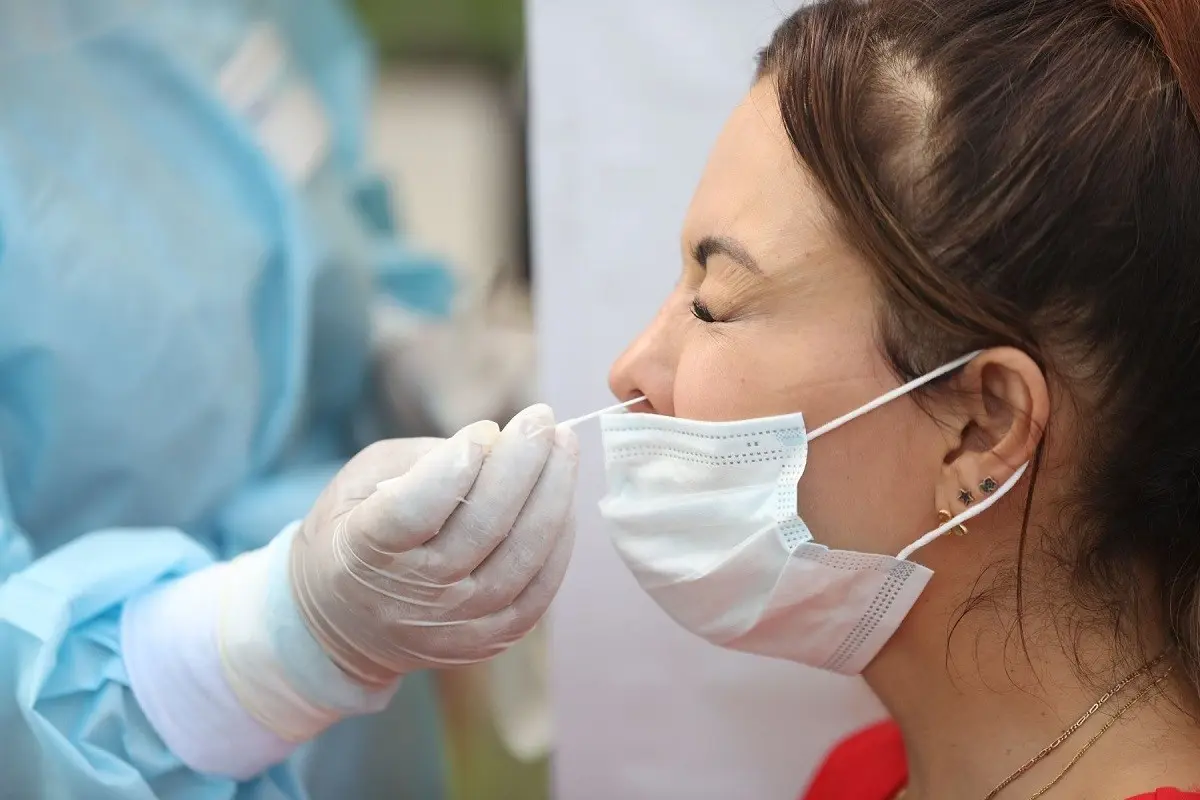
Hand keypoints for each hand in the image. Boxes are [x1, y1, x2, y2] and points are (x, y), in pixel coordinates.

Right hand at [289, 404, 577, 686]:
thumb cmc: (355, 532)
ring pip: (522, 554)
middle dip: (522, 461)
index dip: (456, 464)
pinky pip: (540, 587)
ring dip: (553, 492)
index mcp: (364, 552)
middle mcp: (414, 595)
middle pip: (483, 524)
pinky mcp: (491, 640)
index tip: (485, 428)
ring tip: (563, 444)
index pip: (416, 508)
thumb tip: (496, 441)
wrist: (349, 626)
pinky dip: (559, 538)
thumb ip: (424, 460)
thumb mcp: (361, 482)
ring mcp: (456, 624)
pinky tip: (563, 496)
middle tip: (541, 417)